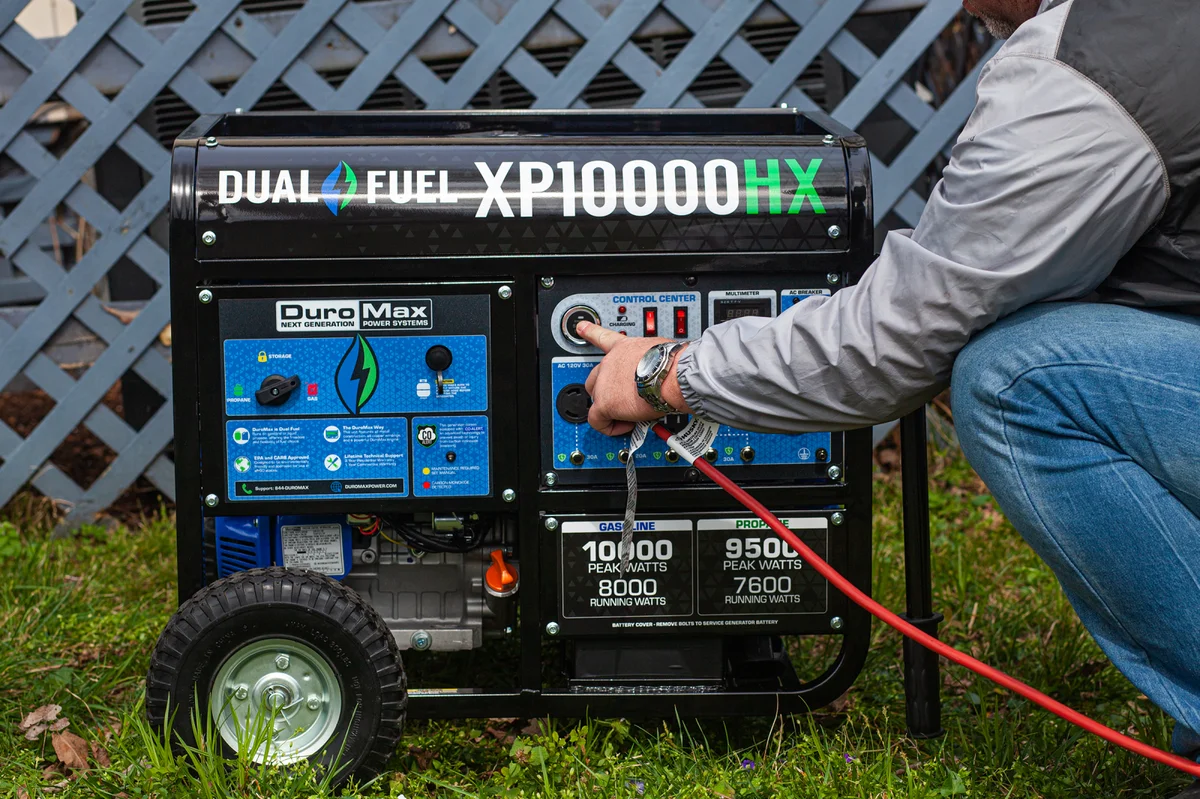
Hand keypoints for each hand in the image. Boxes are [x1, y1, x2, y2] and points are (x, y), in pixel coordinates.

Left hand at [576, 321, 689, 436]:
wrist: (672, 374)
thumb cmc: (674, 364)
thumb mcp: (662, 354)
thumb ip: (654, 362)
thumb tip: (664, 373)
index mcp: (625, 347)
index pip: (604, 337)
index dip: (591, 332)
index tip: (581, 327)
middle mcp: (610, 362)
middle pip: (596, 378)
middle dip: (607, 391)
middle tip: (626, 399)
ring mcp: (604, 382)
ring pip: (597, 400)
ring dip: (612, 408)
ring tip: (634, 413)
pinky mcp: (604, 402)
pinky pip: (598, 420)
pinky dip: (609, 427)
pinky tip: (626, 426)